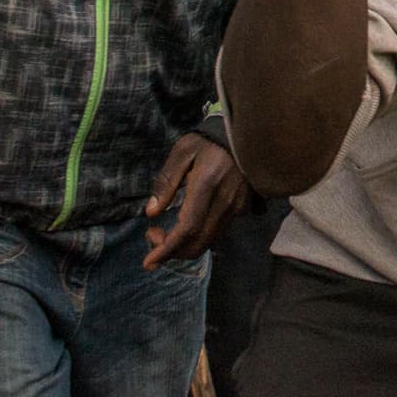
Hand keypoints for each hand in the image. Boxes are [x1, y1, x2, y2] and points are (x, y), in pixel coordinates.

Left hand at [143, 131, 249, 269]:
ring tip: (166, 232)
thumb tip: (152, 213)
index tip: (149, 261)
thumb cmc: (209, 141)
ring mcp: (236, 208)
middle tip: (152, 237)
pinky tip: (186, 225)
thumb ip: (166, 181)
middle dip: (172, 252)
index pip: (187, 228)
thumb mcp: (182, 151)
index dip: (167, 249)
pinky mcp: (242, 209)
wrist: (247, 135)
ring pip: (208, 241)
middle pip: (198, 243)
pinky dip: (198, 237)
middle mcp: (224, 202)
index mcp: (206, 185)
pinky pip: (217, 232)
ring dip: (184, 246)